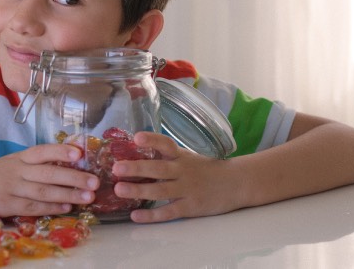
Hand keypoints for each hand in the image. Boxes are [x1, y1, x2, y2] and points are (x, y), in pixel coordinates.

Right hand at [0, 144, 99, 216]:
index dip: (61, 150)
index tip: (80, 153)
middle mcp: (16, 170)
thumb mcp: (10, 163)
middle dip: (74, 177)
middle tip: (95, 181)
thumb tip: (65, 164)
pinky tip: (67, 208)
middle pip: (48, 172)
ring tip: (88, 197)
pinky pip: (32, 207)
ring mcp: (10, 188)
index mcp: (18, 157)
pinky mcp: (5, 205)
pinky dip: (51, 207)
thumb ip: (33, 164)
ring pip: (44, 191)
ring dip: (68, 194)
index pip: (42, 150)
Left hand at [111, 132, 242, 222]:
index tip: (136, 137)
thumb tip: (133, 151)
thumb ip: (165, 156)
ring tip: (119, 190)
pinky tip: (135, 216)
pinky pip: (168, 212)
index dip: (151, 140)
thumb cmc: (206, 168)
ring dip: (139, 191)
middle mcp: (183, 171)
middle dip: (137, 168)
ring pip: (160, 191)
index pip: (166, 144)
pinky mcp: (190, 207)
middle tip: (117, 168)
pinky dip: (151, 215)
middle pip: (159, 169)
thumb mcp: (187, 157)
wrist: (236, 183)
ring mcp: (187, 190)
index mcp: (181, 156)